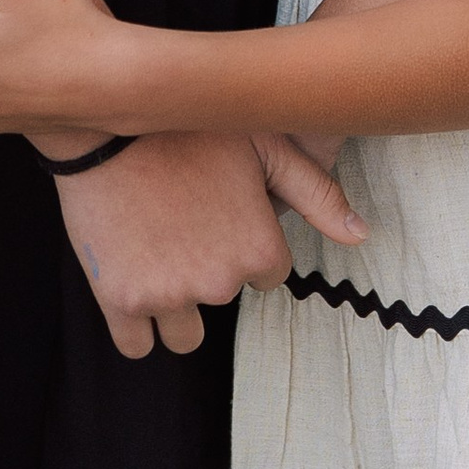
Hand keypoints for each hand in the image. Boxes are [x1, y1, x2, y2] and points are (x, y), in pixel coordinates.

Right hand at [56, 131, 363, 362]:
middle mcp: (219, 281)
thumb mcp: (266, 144)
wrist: (108, 121)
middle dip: (208, 268)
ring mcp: (169, 296)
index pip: (267, 274)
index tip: (219, 214)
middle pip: (223, 296)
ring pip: (185, 334)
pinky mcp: (121, 302)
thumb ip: (318, 192)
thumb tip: (361, 234)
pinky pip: (136, 346)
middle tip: (183, 220)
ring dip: (175, 306)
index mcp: (258, 248)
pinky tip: (131, 284)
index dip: (243, 242)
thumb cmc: (190, 125)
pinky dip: (136, 326)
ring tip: (157, 255)